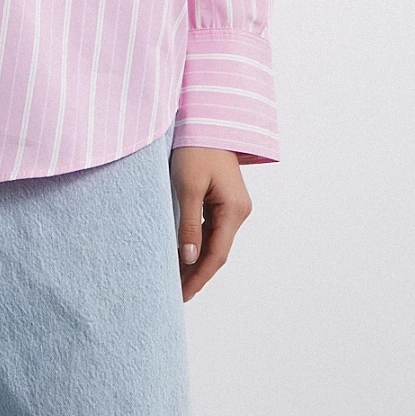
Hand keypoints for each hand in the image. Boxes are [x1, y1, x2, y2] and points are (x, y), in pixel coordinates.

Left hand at [170, 146, 252, 300]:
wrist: (206, 120)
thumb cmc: (195, 148)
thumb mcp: (187, 186)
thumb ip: (189, 223)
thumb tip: (188, 257)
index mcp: (234, 209)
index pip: (217, 255)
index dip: (199, 277)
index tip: (182, 295)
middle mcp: (239, 211)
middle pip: (217, 251)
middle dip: (197, 273)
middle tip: (175, 294)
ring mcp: (233, 206)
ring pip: (214, 242)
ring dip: (196, 260)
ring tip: (175, 279)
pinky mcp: (224, 200)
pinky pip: (212, 228)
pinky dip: (198, 243)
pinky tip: (183, 254)